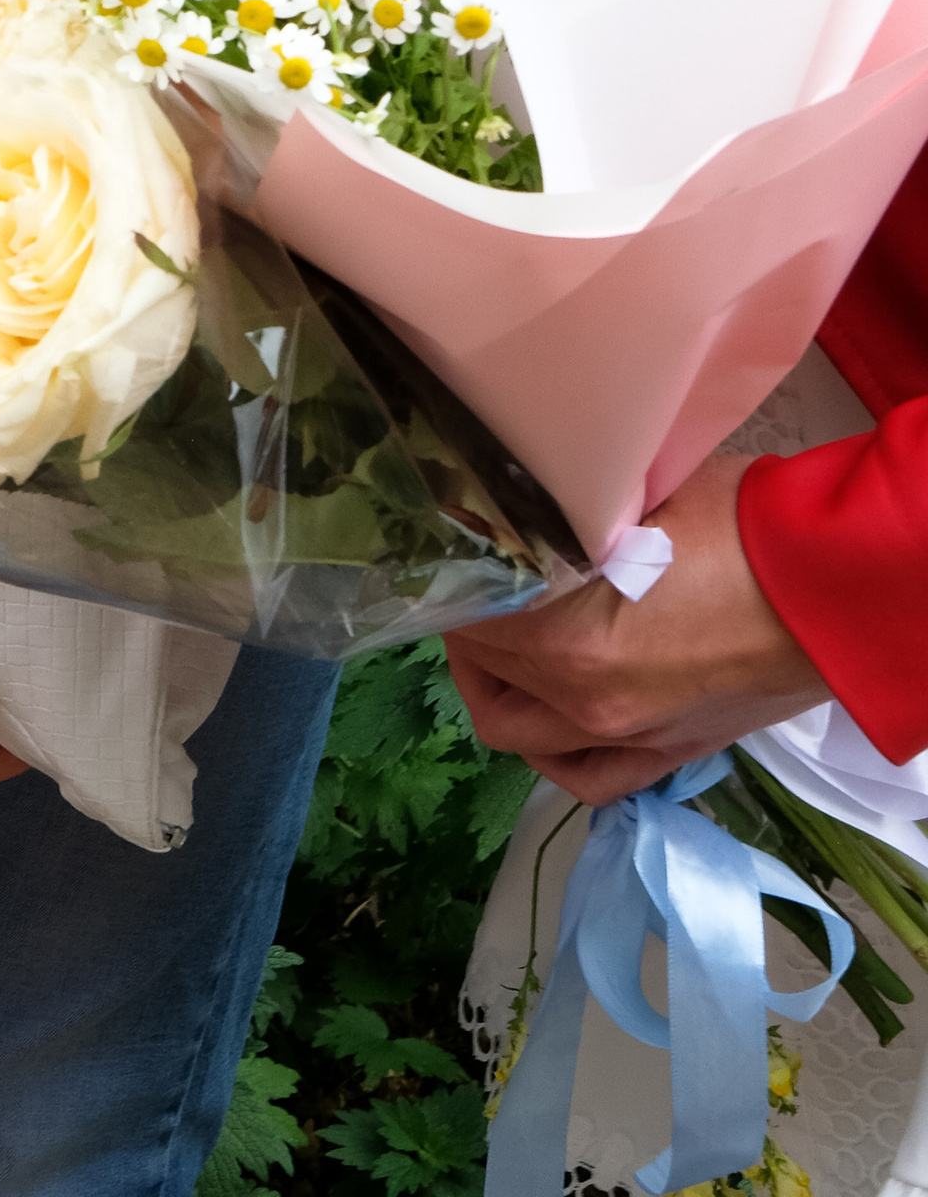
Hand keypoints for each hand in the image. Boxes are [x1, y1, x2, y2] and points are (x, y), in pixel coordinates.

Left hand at [442, 456, 830, 804]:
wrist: (828, 587)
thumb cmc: (734, 525)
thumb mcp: (628, 498)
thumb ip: (558, 516)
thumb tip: (505, 501)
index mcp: (564, 639)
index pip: (465, 618)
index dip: (449, 579)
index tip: (451, 547)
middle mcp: (584, 703)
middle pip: (485, 674)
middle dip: (468, 628)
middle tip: (476, 584)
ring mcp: (627, 740)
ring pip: (521, 734)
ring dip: (500, 687)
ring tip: (504, 641)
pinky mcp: (669, 756)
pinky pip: (585, 779)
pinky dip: (553, 750)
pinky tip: (549, 713)